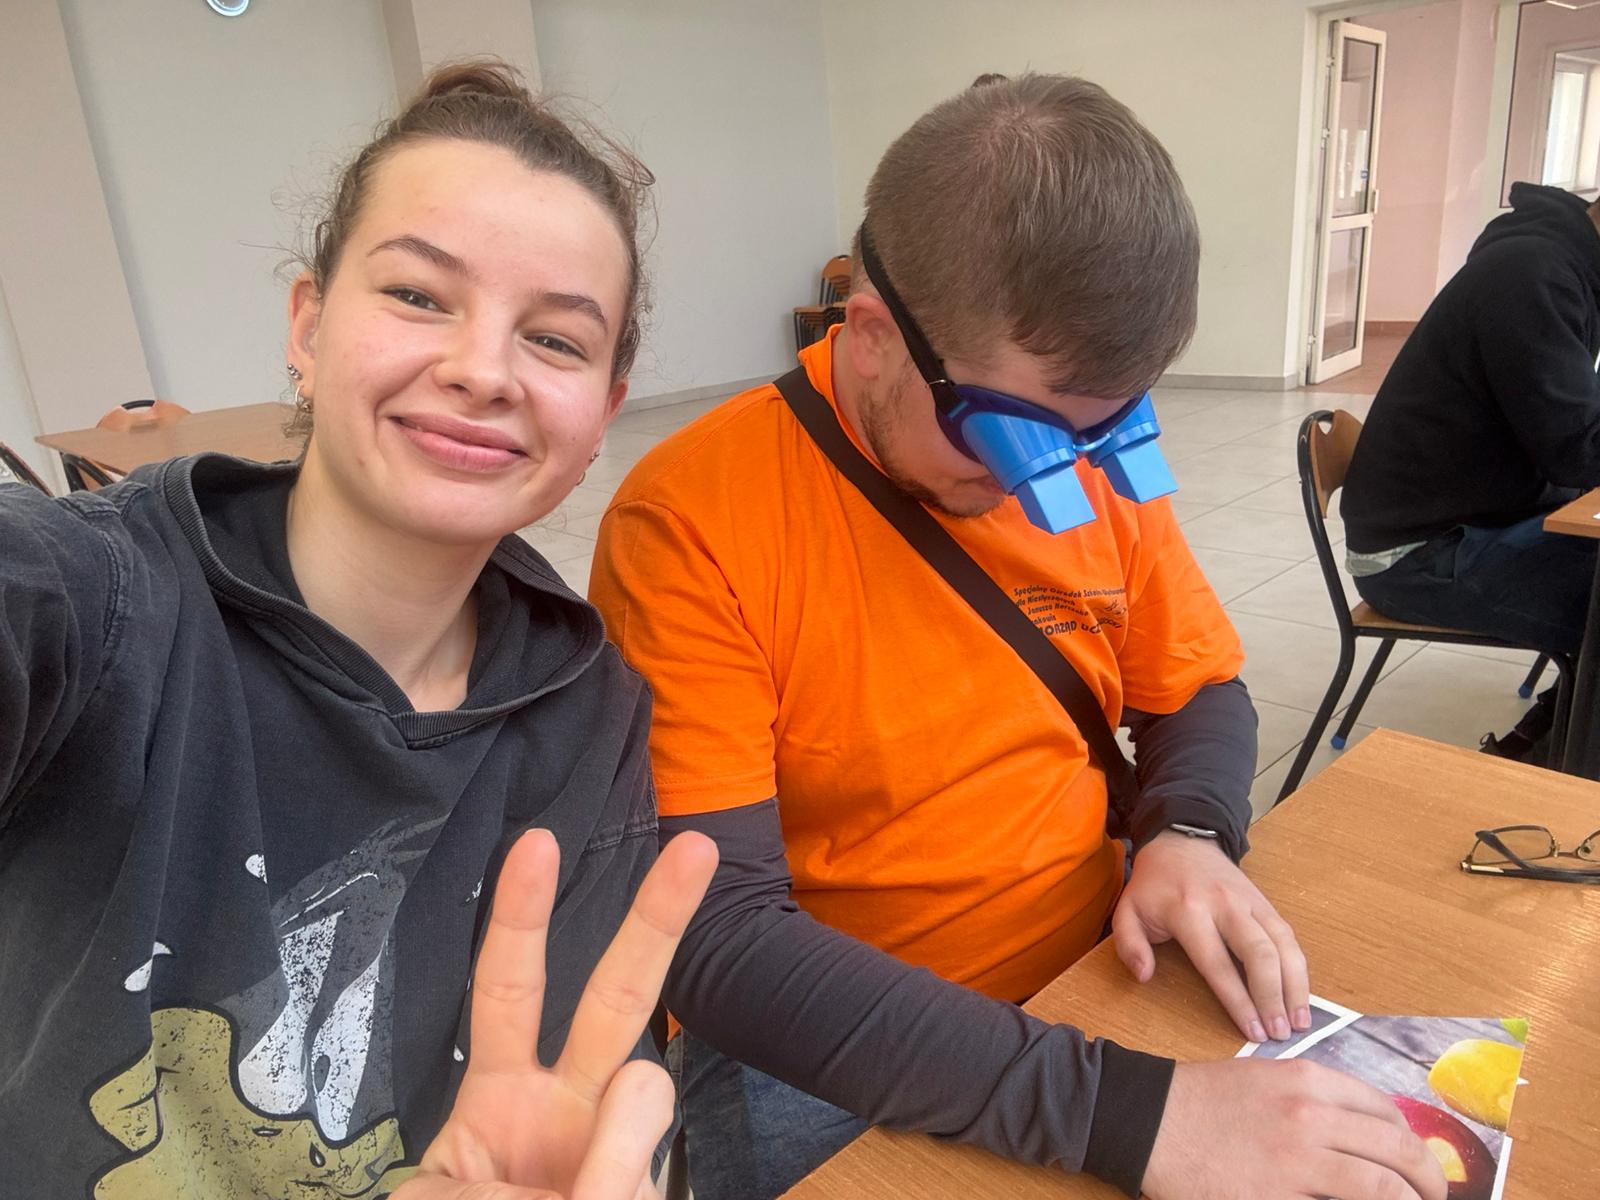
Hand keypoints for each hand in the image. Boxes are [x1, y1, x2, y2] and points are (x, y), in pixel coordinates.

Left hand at [393, 828, 718, 1199]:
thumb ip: (505, 1165)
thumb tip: (634, 1101)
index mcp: (499, 1098)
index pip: (511, 988)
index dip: (520, 915)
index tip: (538, 843)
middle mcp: (569, 1111)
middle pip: (620, 997)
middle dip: (657, 919)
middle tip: (696, 848)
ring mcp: (619, 1153)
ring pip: (647, 1092)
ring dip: (609, 1150)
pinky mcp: (647, 1189)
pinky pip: (643, 1173)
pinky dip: (608, 1191)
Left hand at [1112, 831, 1309, 1041]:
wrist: (1180, 842)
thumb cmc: (1153, 885)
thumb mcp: (1127, 910)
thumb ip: (1129, 945)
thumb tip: (1145, 976)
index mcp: (1188, 911)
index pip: (1217, 963)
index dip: (1238, 1000)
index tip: (1252, 1032)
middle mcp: (1224, 906)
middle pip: (1259, 954)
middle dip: (1273, 997)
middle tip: (1281, 1034)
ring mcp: (1249, 902)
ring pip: (1282, 944)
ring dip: (1295, 985)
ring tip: (1300, 1022)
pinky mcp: (1265, 902)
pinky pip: (1288, 935)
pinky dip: (1299, 967)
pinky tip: (1302, 995)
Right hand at [1143, 1058, 1446, 1199]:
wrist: (1148, 1118)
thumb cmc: (1199, 1099)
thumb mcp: (1262, 1080)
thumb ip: (1310, 1100)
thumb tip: (1356, 1134)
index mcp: (1307, 1081)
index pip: (1384, 1109)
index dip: (1410, 1138)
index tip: (1415, 1158)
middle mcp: (1311, 1115)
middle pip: (1397, 1147)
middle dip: (1428, 1177)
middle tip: (1435, 1193)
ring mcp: (1297, 1158)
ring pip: (1382, 1186)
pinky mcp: (1277, 1195)